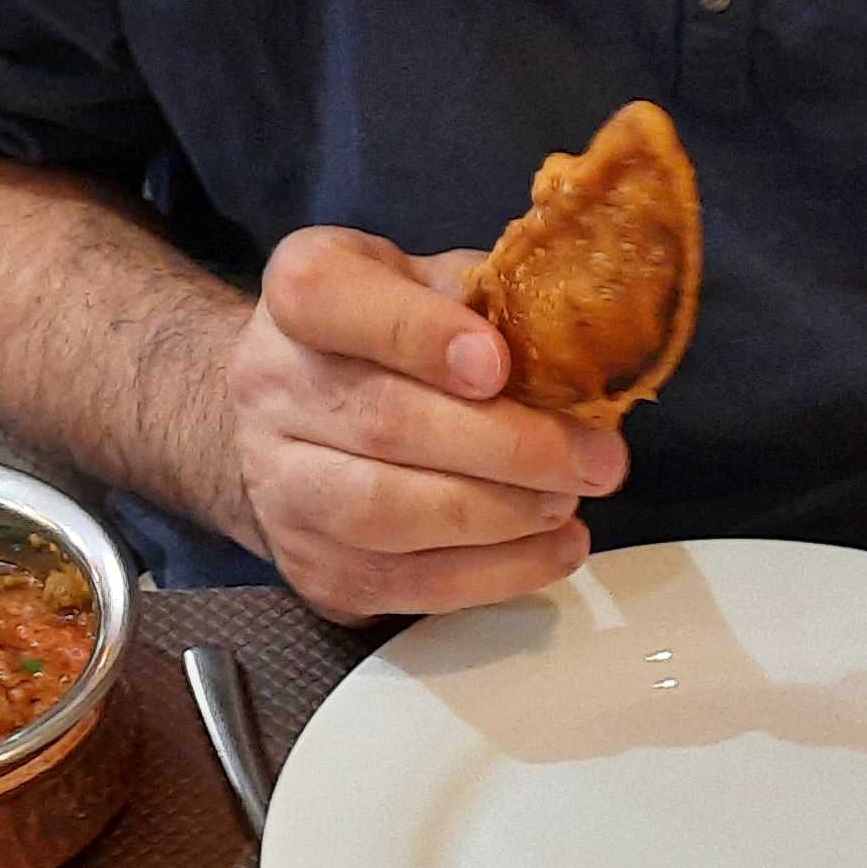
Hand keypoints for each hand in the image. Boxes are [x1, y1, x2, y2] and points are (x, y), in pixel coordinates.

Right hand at [222, 228, 626, 620]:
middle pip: (382, 423)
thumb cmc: (382, 345)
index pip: (333, 300)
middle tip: (594, 459)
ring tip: (569, 504)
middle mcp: (271, 388)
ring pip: (387, 513)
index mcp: (299, 295)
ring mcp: (282, 487)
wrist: (297, 423)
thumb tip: (572, 344)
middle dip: (506, 447)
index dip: (418, 334)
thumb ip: (483, 299)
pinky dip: (494, 572)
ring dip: (499, 516)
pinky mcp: (314, 567)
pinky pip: (406, 583)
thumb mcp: (424, 284)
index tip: (496, 364)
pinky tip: (552, 549)